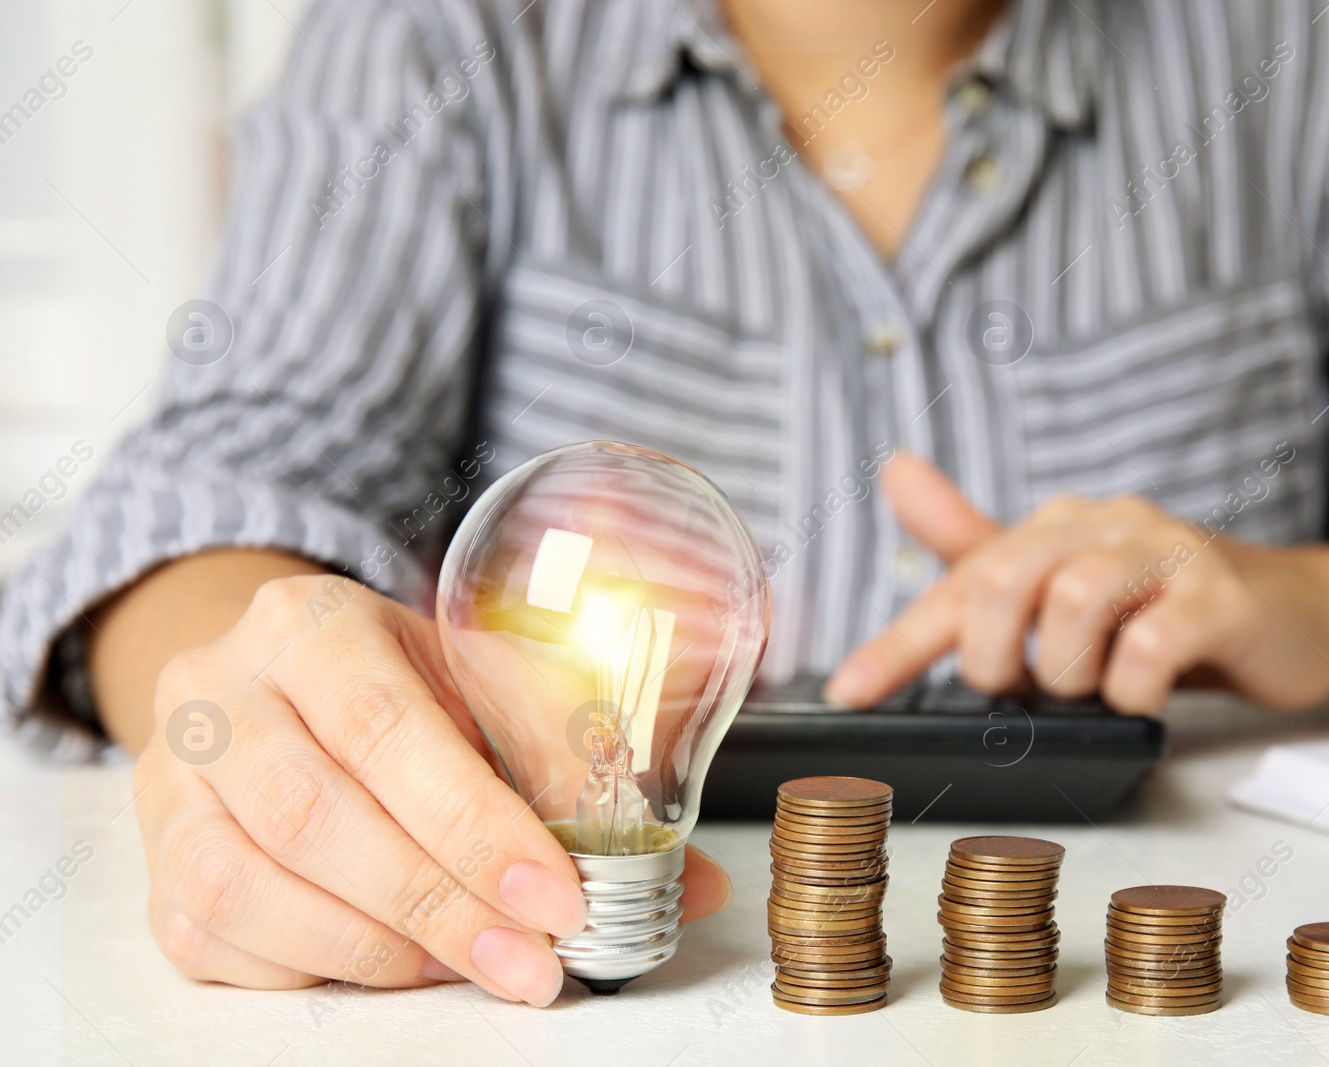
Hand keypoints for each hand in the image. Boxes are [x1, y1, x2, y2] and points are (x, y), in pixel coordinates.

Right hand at [133, 575, 729, 1003]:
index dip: (473, 824)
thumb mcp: (483, 684)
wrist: (278, 680)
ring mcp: (170, 784)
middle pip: (312, 816)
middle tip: (531, 960)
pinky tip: (398, 965)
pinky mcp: (157, 865)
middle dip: (438, 903)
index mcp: (309, 624)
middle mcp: (217, 694)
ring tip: (475, 964)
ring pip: (248, 886)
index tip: (556, 895)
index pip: (385, 729)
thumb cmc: (399, 682)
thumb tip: (686, 881)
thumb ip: (576, 764)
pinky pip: (217, 939)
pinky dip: (316, 969)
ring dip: (378, 948)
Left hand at [824, 455, 1328, 712]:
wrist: (1299, 613)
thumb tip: (895, 471)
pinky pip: (1152, 647)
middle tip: (1018, 686)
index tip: (849, 692)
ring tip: (1092, 685)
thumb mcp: (1064, 579)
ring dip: (1067, 670)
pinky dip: (1131, 686)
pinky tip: (1142, 692)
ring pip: (1075, 604)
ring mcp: (1168, 555)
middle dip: (995, 652)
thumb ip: (980, 544)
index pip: (960, 581)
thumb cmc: (1167, 605)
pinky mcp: (1222, 596)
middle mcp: (1106, 525)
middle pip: (1007, 577)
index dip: (899, 642)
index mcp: (1057, 526)